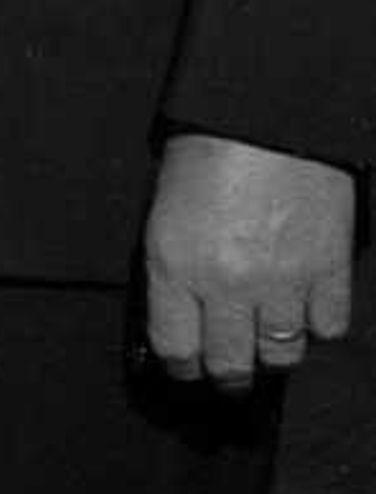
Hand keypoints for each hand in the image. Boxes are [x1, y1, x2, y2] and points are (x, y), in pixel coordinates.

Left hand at [143, 132, 357, 390]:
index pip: (176, 347)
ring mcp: (282, 281)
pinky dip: (317, 326)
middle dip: (227, 376)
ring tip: (266, 346)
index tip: (186, 370)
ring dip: (273, 354)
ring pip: (282, 354)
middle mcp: (227, 282)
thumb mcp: (164, 211)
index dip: (182, 367)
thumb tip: (180, 315)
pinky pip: (328, 327)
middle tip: (229, 375)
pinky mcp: (328, 270)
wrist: (266, 118)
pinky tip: (305, 313)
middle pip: (230, 363)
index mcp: (174, 263)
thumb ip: (172, 268)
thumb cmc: (206, 152)